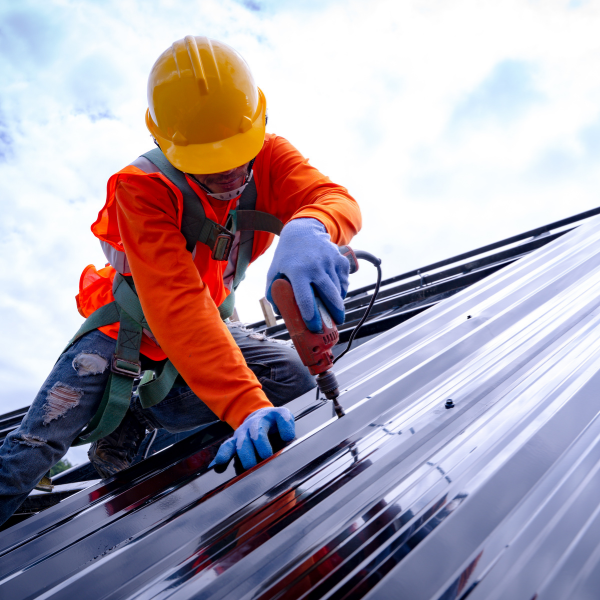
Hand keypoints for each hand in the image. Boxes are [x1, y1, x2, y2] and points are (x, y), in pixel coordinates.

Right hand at [209, 407, 295, 469]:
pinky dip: (223, 454)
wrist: (261, 416)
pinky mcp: (236, 439)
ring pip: (242, 440)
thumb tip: (287, 439)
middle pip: (257, 430)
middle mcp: (257, 421)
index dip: (285, 426)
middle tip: (266, 455)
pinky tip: (220, 463)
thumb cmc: (276, 423)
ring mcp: (245, 430)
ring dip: (246, 453)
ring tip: (249, 465)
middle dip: (261, 443)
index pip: (282, 417)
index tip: (288, 437)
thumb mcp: (287, 422)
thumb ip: (289, 429)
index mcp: (274, 415)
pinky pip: (228, 445)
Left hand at [266, 218, 348, 332]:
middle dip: (335, 313)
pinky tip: (337, 295)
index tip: (314, 327)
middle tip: (336, 324)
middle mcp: (315, 267)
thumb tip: (279, 311)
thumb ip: (273, 291)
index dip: (311, 316)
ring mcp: (330, 262)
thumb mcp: (274, 270)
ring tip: (335, 312)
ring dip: (338, 303)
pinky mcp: (340, 260)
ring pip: (338, 290)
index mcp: (297, 272)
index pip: (305, 298)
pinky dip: (342, 290)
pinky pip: (344, 281)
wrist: (303, 230)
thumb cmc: (287, 255)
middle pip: (329, 296)